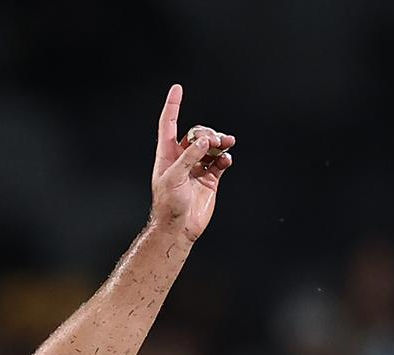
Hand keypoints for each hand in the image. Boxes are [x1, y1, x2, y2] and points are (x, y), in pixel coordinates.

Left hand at [150, 84, 234, 241]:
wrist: (179, 227)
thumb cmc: (168, 205)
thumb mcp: (174, 178)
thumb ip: (189, 157)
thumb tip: (204, 140)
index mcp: (167, 155)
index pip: (169, 124)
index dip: (173, 106)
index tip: (177, 88)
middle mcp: (182, 159)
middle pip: (196, 133)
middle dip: (207, 132)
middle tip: (215, 141)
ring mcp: (197, 167)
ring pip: (211, 145)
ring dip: (220, 142)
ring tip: (226, 144)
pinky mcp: (210, 178)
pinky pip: (221, 161)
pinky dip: (225, 158)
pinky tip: (226, 161)